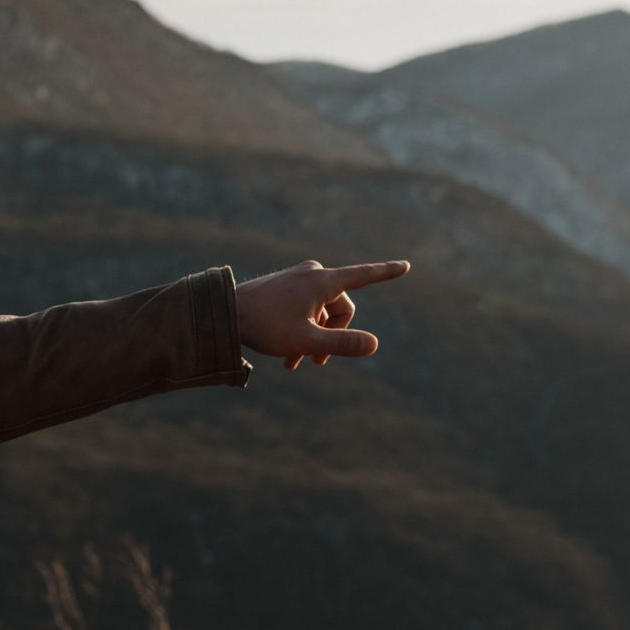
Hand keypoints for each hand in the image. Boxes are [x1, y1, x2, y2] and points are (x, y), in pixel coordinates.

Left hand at [235, 259, 411, 369]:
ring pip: (320, 313)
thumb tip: (374, 345)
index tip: (405, 266)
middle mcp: (313, 274)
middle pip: (340, 309)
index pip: (364, 276)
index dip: (386, 273)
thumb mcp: (306, 340)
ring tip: (294, 363)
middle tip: (316, 363)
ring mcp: (298, 279)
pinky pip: (305, 309)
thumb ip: (341, 344)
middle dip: (332, 336)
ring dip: (314, 338)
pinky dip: (301, 330)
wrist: (224, 313)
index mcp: (323, 281)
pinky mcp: (285, 286)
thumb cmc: (264, 326)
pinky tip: (287, 355)